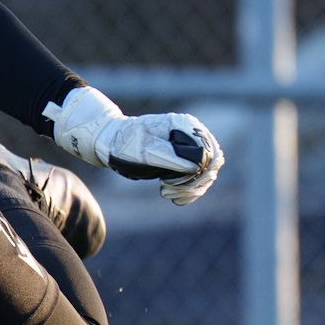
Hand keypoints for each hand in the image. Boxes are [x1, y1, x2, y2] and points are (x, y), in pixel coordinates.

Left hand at [45, 85, 224, 204]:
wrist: (112, 143)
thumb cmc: (126, 144)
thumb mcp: (144, 151)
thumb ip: (170, 157)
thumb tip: (194, 167)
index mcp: (184, 126)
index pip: (207, 153)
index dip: (196, 171)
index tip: (172, 182)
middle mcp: (192, 134)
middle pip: (212, 163)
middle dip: (195, 182)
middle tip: (168, 190)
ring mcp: (190, 146)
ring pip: (208, 172)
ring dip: (192, 188)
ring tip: (168, 193)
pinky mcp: (185, 158)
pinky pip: (199, 176)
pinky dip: (191, 191)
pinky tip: (176, 199)